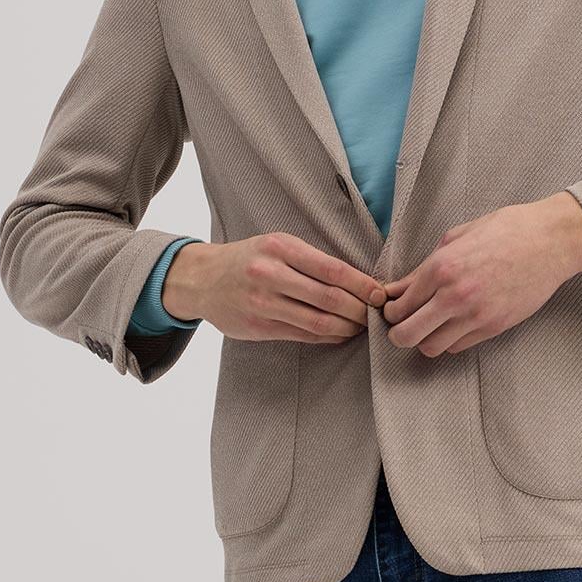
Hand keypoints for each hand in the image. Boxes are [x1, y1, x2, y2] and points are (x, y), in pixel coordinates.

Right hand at [163, 235, 386, 342]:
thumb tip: (359, 282)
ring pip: (318, 321)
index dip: (362, 285)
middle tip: (376, 315)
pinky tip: (339, 334)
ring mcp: (263, 303)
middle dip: (359, 310)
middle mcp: (271, 274)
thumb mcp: (277, 245)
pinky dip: (327, 336)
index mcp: (280, 248)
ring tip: (360, 326)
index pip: (333, 269)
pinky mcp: (258, 327)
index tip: (380, 294)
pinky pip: (302, 334)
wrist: (201, 279)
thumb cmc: (249, 259)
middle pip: (329, 298)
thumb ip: (311, 261)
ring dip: (346, 327)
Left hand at [378, 197, 581, 355]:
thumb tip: (400, 288)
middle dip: (398, 333)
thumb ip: (424, 266)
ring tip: (431, 326)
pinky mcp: (494, 327)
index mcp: (441, 267)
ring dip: (426, 339)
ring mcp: (475, 315)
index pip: (399, 304)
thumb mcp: (457, 236)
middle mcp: (454, 295)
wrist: (550, 241)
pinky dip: (451, 340)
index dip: (390, 310)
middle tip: (402, 326)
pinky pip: (459, 346)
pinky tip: (455, 325)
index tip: (394, 308)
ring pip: (431, 347)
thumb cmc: (505, 230)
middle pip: (407, 335)